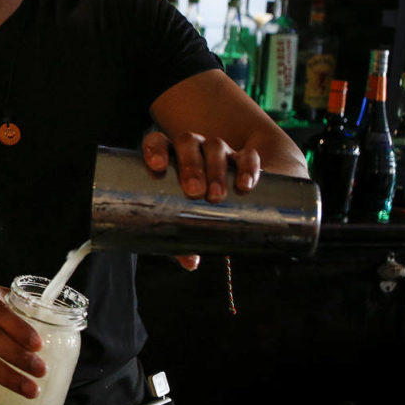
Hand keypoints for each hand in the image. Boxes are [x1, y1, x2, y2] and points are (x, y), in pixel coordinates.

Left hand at [142, 130, 262, 269]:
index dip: (156, 150)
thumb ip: (181, 241)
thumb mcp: (183, 223)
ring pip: (215, 146)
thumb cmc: (192, 210)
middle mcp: (193, 148)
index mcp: (170, 157)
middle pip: (188, 143)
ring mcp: (217, 151)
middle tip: (194, 191)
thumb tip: (191, 261)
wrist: (223, 197)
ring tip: (216, 195)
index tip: (157, 166)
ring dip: (215, 169)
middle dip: (190, 165)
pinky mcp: (242, 159)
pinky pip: (247, 156)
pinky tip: (246, 185)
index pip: (158, 142)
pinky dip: (248, 167)